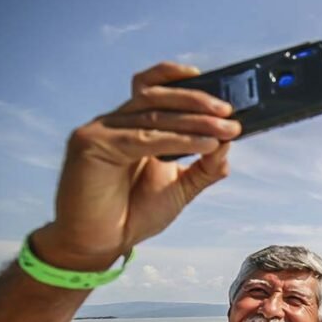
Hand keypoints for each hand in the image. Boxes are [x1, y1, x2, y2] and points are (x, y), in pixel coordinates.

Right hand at [35, 62, 239, 269]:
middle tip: (229, 113)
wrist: (101, 243)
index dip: (176, 78)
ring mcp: (100, 131)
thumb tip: (228, 143)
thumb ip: (204, 167)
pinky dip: (179, 140)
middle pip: (156, 97)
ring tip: (226, 129)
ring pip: (153, 114)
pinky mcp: (91, 145)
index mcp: (131, 126)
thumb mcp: (180, 187)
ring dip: (195, 120)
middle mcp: (114, 123)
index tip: (214, 82)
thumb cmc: (135, 213)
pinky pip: (143, 139)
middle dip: (197, 102)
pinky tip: (205, 144)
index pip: (151, 88)